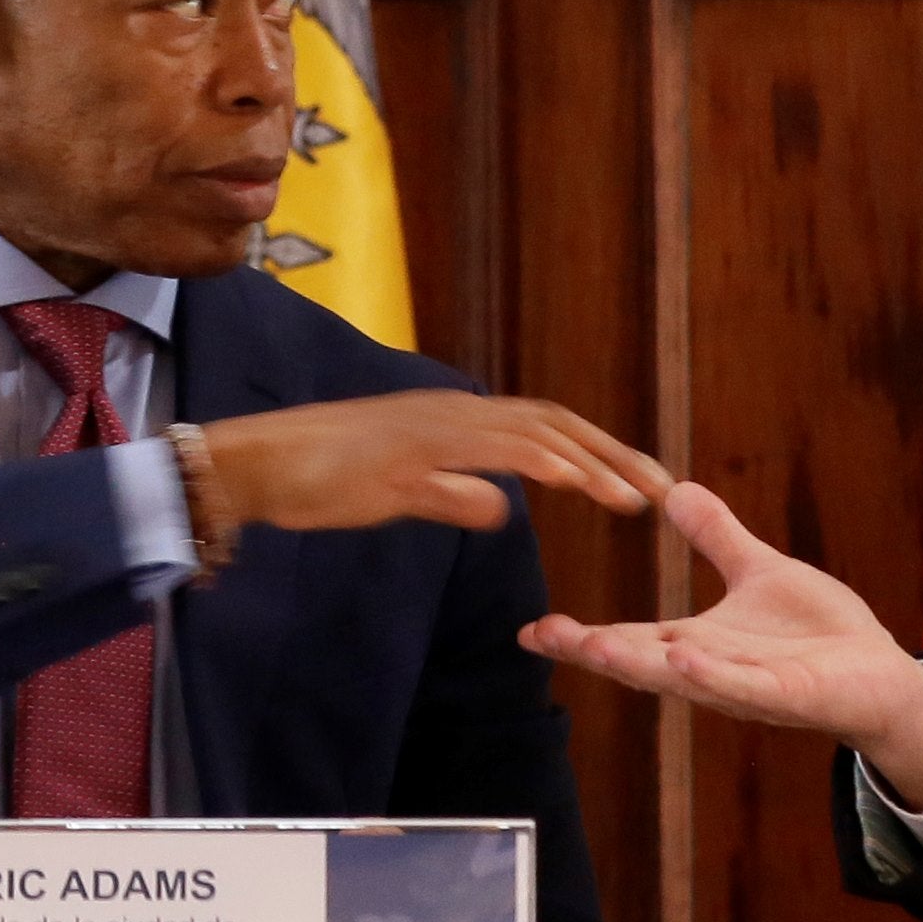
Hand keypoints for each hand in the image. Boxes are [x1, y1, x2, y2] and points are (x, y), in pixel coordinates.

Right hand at [199, 390, 672, 533]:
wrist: (254, 464)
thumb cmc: (320, 479)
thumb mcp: (402, 493)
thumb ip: (454, 494)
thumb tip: (501, 510)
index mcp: (458, 420)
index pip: (547, 428)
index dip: (600, 452)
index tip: (645, 484)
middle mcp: (457, 411)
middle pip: (557, 424)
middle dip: (616, 456)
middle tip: (667, 490)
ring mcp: (436, 425)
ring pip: (534, 433)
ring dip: (591, 462)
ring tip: (636, 497)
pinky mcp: (414, 448)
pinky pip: (487, 451)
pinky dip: (538, 462)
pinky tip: (572, 484)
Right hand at [520, 482, 922, 805]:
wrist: (881, 675)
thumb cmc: (819, 634)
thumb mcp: (759, 571)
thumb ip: (717, 537)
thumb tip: (675, 489)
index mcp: (700, 643)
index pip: (631, 637)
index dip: (581, 635)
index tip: (531, 629)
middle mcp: (713, 670)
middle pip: (643, 661)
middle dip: (594, 650)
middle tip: (544, 637)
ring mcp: (748, 686)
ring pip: (684, 678)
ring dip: (640, 663)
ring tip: (594, 646)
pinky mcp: (788, 695)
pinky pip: (744, 687)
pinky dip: (712, 676)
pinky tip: (682, 656)